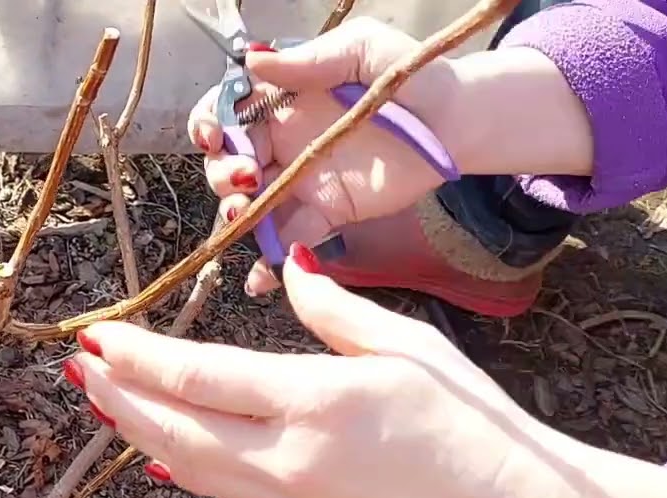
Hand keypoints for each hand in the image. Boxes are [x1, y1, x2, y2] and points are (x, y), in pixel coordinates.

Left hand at [62, 247, 586, 497]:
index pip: (198, 377)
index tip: (96, 336)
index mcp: (317, 401)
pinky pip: (225, 491)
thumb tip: (290, 262)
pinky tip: (160, 447)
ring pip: (191, 465)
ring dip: (139, 430)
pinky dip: (184, 463)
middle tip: (77, 368)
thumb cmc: (471, 422)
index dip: (137, 358)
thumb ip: (333, 309)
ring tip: (103, 402)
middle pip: (176, 426)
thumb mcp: (408, 347)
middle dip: (119, 396)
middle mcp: (291, 459)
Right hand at [189, 18, 463, 294]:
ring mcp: (299, 181)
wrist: (458, 120)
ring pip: (248, 204)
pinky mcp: (323, 214)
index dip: (208, 125)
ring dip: (235, 215)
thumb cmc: (411, 72)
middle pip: (227, 163)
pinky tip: (258, 281)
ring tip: (244, 215)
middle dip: (221, 174)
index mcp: (280, 99)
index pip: (224, 112)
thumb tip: (252, 61)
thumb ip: (309, 58)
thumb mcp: (361, 48)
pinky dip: (268, 264)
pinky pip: (287, 239)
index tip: (214, 136)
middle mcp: (281, 141)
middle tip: (245, 178)